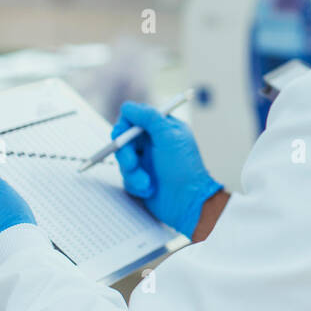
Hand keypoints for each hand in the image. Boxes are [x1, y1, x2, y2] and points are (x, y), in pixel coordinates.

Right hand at [113, 102, 221, 237]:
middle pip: (123, 139)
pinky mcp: (140, 178)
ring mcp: (146, 161)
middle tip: (132, 163)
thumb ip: (149, 117)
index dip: (126, 125)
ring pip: (123, 160)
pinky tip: (150, 190)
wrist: (188, 203)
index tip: (124, 135)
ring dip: (133, 173)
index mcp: (162, 128)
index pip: (134, 117)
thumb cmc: (184, 169)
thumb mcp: (169, 137)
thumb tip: (129, 107)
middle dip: (125, 153)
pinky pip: (126, 177)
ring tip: (147, 182)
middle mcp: (153, 143)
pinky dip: (136, 184)